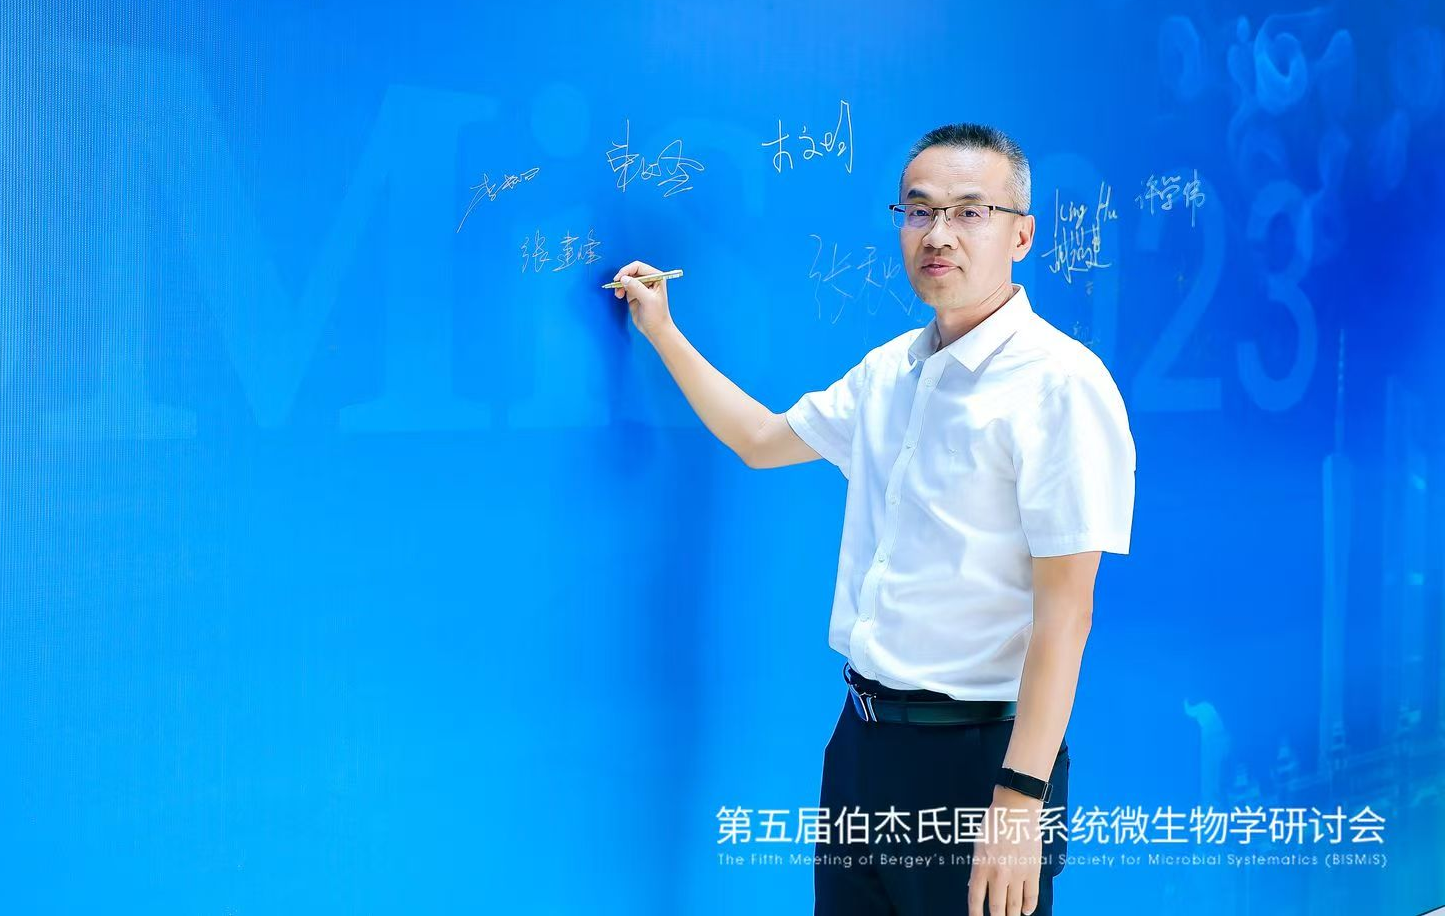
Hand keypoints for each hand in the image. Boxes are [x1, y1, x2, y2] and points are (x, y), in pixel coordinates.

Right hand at [611, 260, 675, 339]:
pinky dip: (619, 290)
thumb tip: (624, 279)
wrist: (656, 330)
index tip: (619, 278)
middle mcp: (649, 280)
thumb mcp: (648, 300)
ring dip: (620, 285)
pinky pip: (624, 287)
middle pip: (631, 272)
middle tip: (616, 285)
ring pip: (626, 279)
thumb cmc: (657, 316)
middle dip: (623, 278)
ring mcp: (641, 287)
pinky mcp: (635, 294)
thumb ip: (636, 288)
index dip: (627, 270)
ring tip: (618, 294)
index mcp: (656, 277)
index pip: (639, 267)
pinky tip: (619, 295)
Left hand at [969, 787, 1043, 915]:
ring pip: (1015, 905)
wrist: (1015, 809)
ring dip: (1012, 915)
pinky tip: (1026, 911)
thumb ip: (977, 867)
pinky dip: (1030, 906)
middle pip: (996, 907)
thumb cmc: (993, 824)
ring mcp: (1017, 874)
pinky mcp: (1032, 870)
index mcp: (981, 866)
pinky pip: (1032, 895)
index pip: (975, 898)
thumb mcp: (977, 845)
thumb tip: (973, 886)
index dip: (974, 914)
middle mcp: (998, 874)